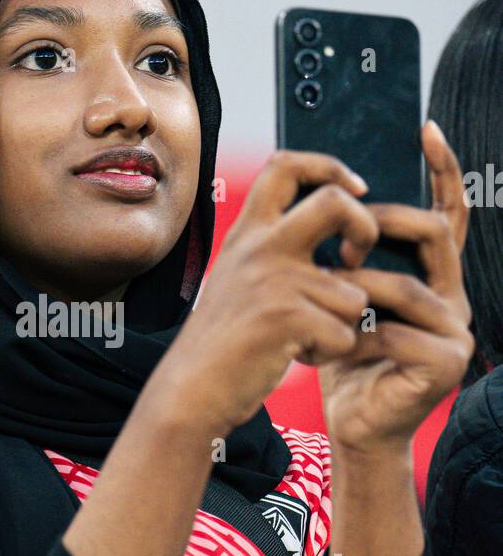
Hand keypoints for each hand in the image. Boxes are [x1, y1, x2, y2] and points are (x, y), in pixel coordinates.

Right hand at [153, 149, 377, 434]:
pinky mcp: (287, 318)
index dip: (329, 167)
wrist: (190, 390)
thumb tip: (328, 225)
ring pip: (353, 292)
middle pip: (335, 202)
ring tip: (303, 338)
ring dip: (340, 324)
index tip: (355, 188)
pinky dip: (328, 353)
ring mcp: (274, 281)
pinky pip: (344, 333)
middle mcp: (260, 247)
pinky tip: (295, 355)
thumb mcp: (236, 277)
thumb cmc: (221, 342)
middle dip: (366, 226)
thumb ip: (271, 249)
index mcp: (247, 233)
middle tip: (356, 257)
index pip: (286, 166)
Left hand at [319, 122, 472, 453]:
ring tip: (326, 298)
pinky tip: (338, 348)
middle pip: (432, 232)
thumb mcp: (343, 298)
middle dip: (383, 223)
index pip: (445, 213)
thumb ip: (351, 257)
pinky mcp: (446, 364)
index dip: (442, 170)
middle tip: (344, 236)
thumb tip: (328, 198)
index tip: (425, 128)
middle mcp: (454, 297)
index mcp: (434, 276)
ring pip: (407, 286)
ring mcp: (457, 331)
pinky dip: (358, 336)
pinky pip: (397, 332)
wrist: (353, 424)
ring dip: (357, 289)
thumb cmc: (344, 358)